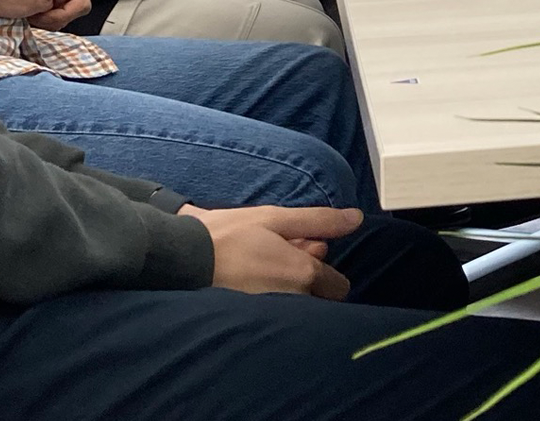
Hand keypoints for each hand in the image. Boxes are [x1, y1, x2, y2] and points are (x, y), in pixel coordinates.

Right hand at [186, 204, 362, 298]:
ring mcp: (272, 313)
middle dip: (305, 274)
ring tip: (260, 263)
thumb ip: (319, 220)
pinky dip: (268, 295)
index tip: (304, 250)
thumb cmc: (230, 235)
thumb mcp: (276, 218)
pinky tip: (249, 278)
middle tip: (279, 251)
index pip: (338, 286)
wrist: (183, 260)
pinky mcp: (252, 321)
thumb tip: (356, 219)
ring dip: (285, 283)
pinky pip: (273, 309)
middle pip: (315, 294)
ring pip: (294, 300)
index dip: (324, 267)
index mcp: (304, 274)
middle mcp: (293, 300)